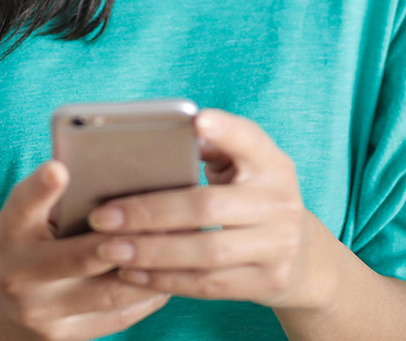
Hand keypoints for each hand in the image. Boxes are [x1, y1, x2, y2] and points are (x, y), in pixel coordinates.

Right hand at [0, 159, 172, 339]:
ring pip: (110, 293)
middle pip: (80, 257)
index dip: (40, 188)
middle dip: (127, 240)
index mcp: (8, 232)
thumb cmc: (16, 244)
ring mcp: (42, 312)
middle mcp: (20, 275)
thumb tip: (115, 171)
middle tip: (169, 218)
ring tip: (182, 246)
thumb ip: (52, 199)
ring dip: (150, 270)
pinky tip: (169, 276)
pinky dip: (147, 295)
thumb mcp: (20, 216)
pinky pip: (117, 317)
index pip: (22, 206)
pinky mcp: (63, 337)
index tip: (59, 168)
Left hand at [85, 108, 339, 311]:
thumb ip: (210, 149)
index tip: (196, 119)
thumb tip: (153, 140)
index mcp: (272, 163)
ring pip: (205, 251)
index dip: (225, 130)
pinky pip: (208, 284)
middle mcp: (280, 202)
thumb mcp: (244, 167)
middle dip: (149, 212)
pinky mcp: (267, 281)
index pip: (249, 140)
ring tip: (108, 248)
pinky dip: (166, 280)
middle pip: (207, 206)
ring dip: (151, 252)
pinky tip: (132, 272)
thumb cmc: (252, 197)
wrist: (302, 255)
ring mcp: (278, 245)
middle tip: (103, 216)